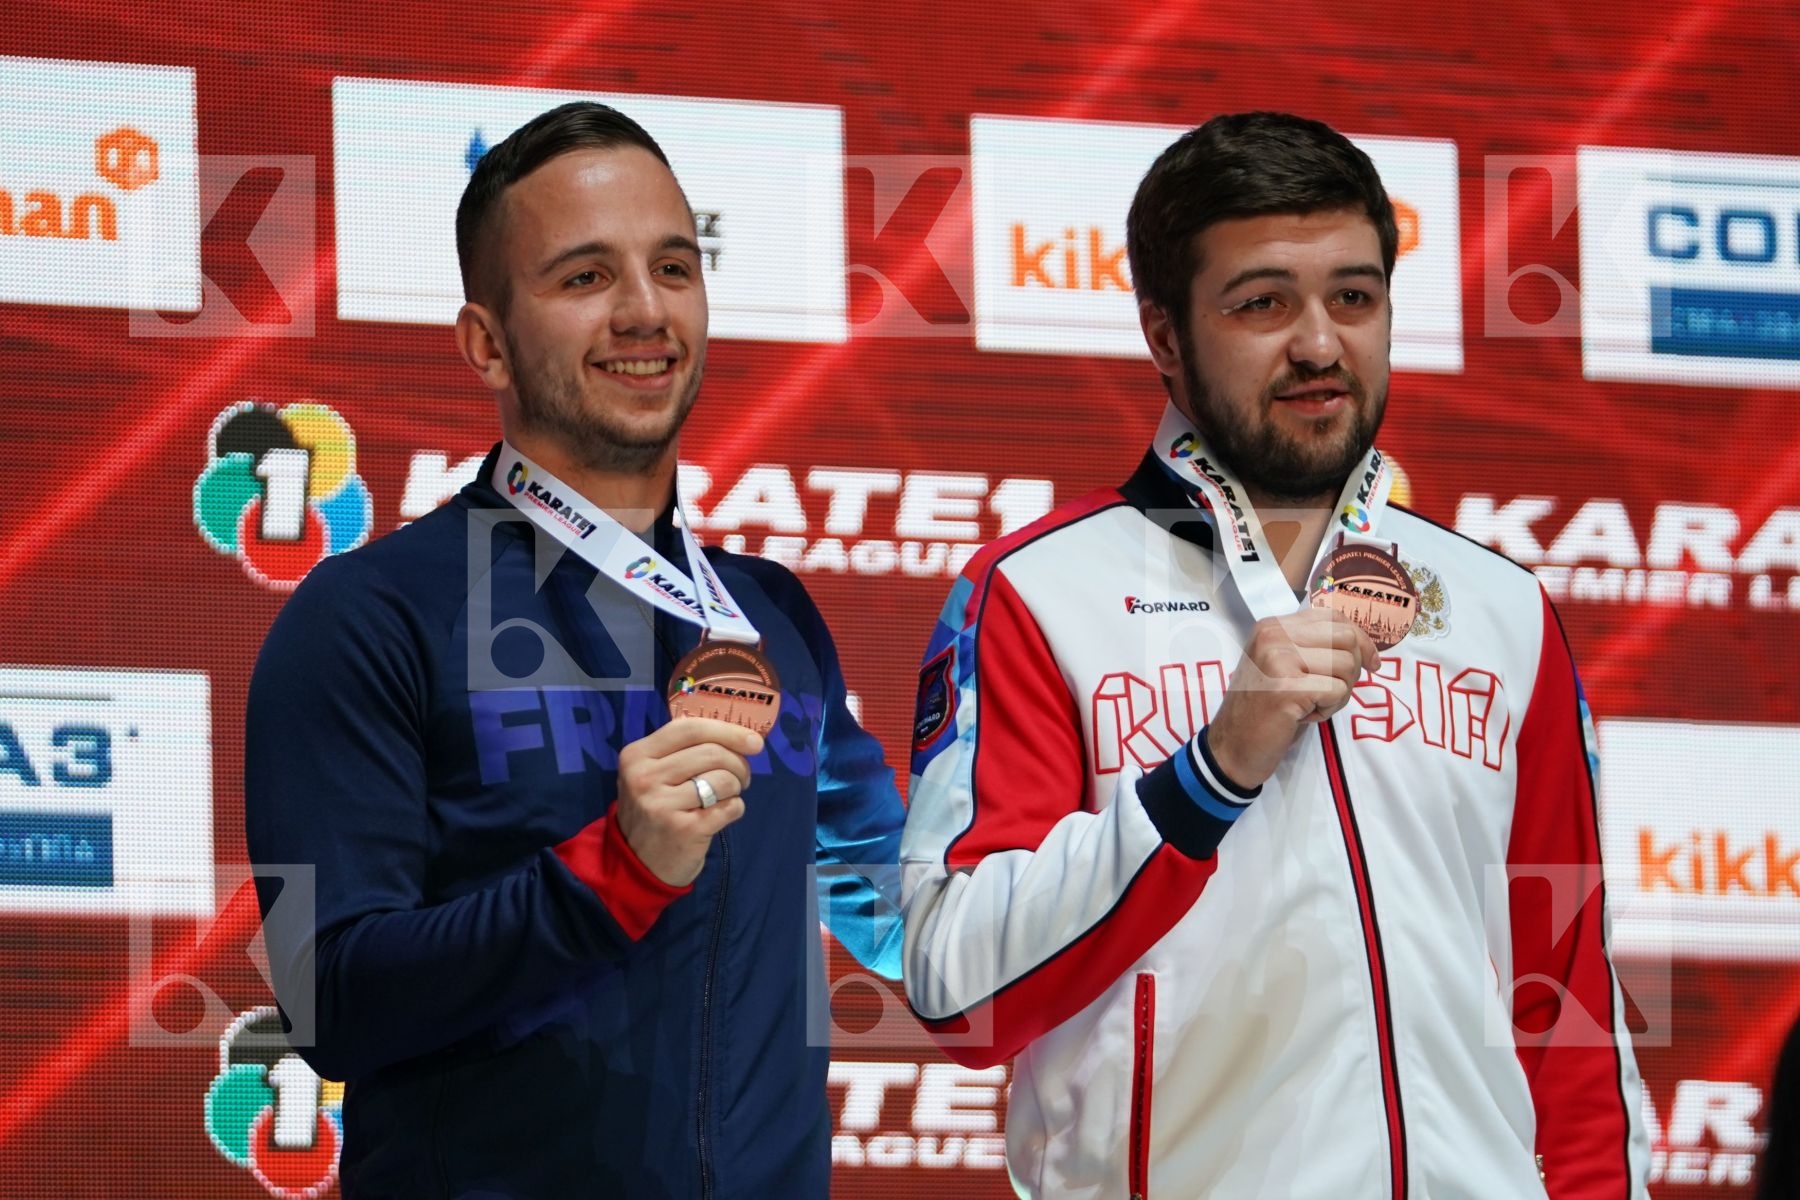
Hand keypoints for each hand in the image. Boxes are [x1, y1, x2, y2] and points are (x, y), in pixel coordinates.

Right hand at [613, 718, 761, 886]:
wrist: (637, 865)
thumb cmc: (655, 811)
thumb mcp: (654, 774)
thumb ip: (686, 750)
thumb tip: (744, 737)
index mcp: (637, 755)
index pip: (690, 728)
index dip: (728, 731)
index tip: (754, 741)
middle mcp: (645, 778)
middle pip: (712, 753)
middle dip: (738, 763)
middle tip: (741, 777)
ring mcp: (663, 805)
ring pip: (724, 780)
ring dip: (736, 787)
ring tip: (726, 797)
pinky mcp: (684, 830)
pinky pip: (730, 807)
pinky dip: (735, 808)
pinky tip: (721, 815)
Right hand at [1205, 609, 1377, 790]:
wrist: (1233, 746)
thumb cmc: (1263, 709)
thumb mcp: (1283, 665)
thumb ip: (1313, 646)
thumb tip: (1364, 646)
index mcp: (1272, 626)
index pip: (1334, 617)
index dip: (1361, 640)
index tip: (1371, 663)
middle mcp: (1273, 635)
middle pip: (1346, 639)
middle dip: (1352, 669)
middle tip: (1329, 692)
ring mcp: (1279, 660)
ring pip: (1347, 666)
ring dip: (1339, 693)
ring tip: (1311, 705)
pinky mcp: (1288, 688)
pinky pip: (1338, 691)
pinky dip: (1330, 709)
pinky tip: (1305, 715)